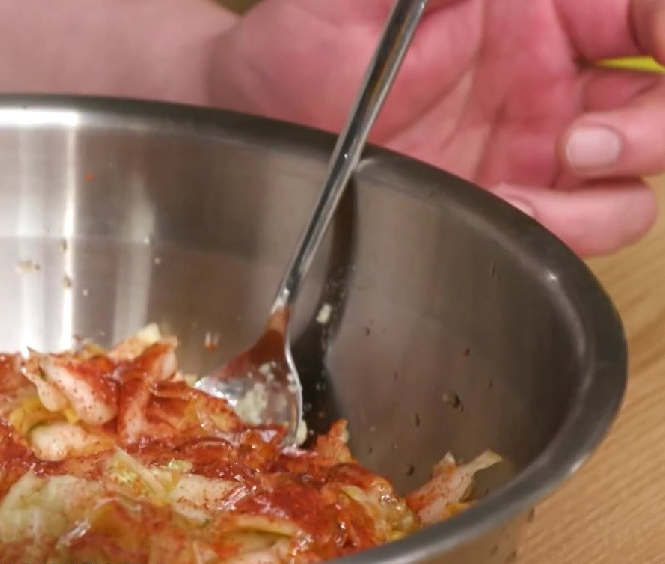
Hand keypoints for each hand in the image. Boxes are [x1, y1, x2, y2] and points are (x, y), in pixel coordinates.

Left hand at [210, 0, 664, 255]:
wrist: (249, 115)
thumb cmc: (298, 38)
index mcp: (542, 4)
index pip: (651, 11)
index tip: (662, 42)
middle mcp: (553, 74)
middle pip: (663, 99)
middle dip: (654, 127)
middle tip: (579, 142)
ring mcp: (533, 145)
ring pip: (634, 177)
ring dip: (607, 193)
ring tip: (525, 192)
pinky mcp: (505, 204)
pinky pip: (574, 229)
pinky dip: (561, 232)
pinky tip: (502, 217)